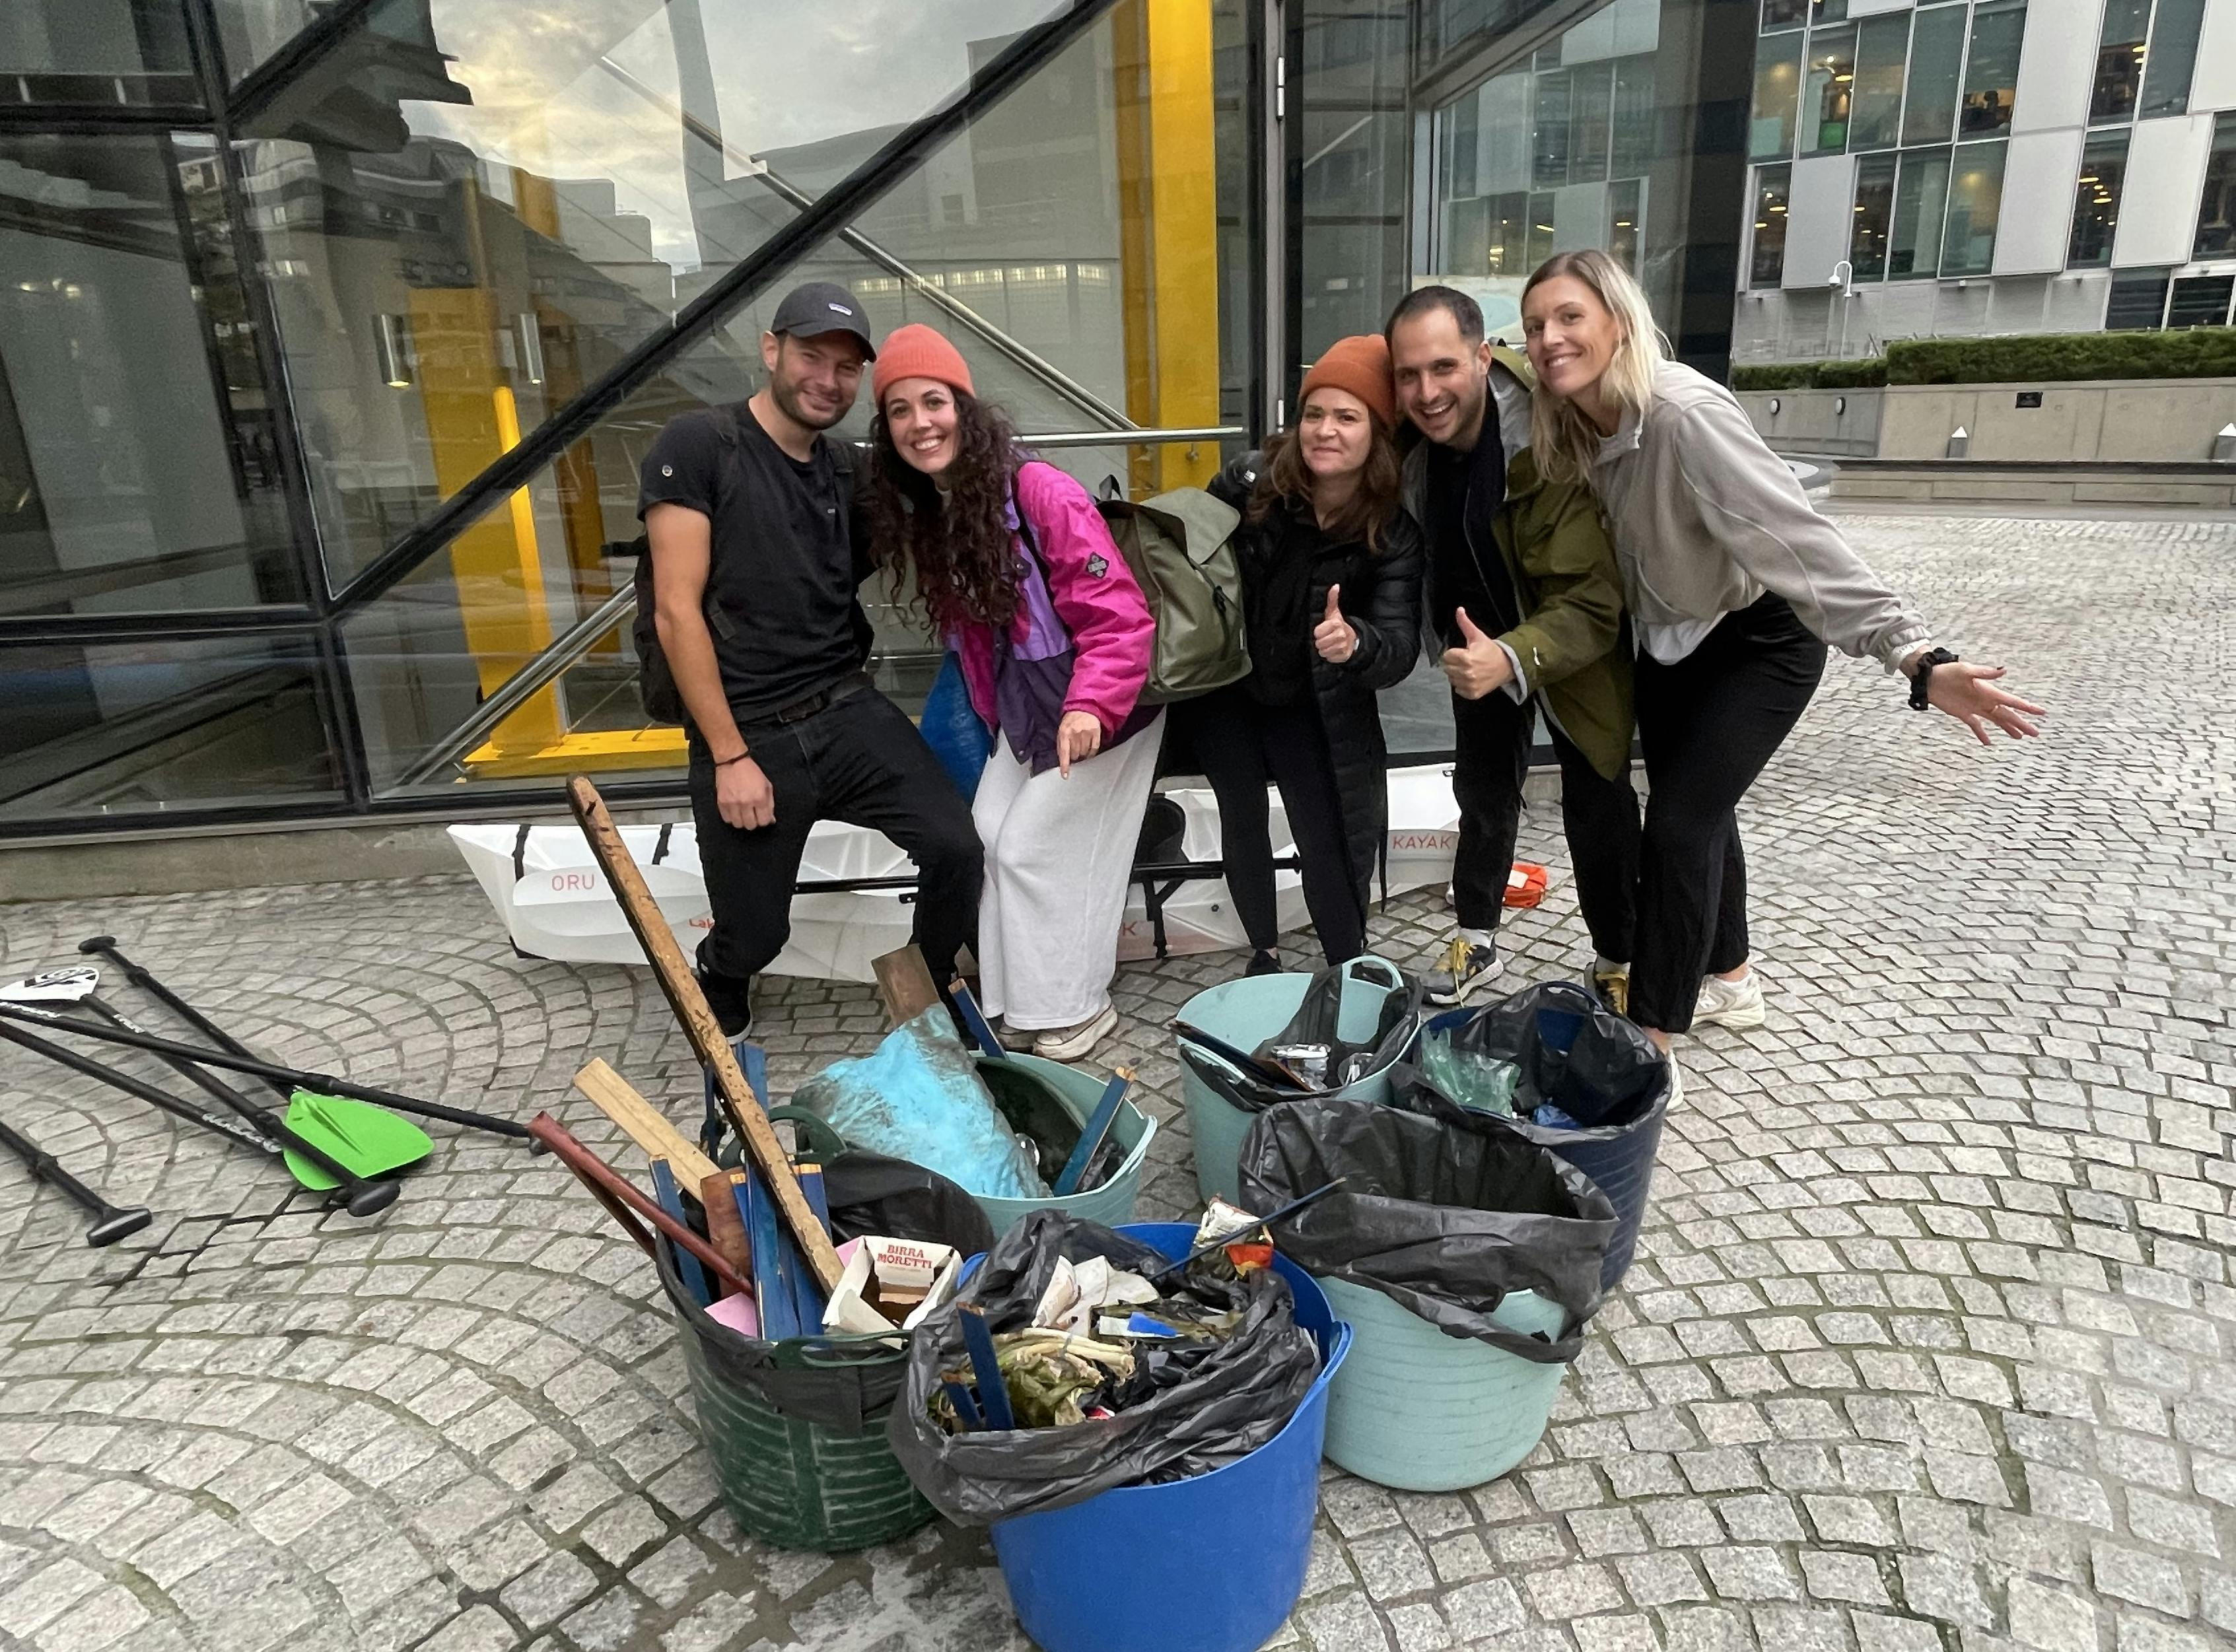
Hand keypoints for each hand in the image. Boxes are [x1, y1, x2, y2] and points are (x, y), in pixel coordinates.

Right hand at [714, 755, 775, 829]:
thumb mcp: (766, 785)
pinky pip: (727, 819)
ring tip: (743, 813)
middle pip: (751, 825)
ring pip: (738, 825)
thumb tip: (771, 820)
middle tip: (752, 814)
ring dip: (742, 821)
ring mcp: (732, 803)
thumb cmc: (751, 772)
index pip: (763, 821)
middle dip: (754, 821)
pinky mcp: (722, 803)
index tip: (762, 816)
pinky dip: (731, 818)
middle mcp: (746, 802)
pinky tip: (735, 811)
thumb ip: (770, 804)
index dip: (764, 820)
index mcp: (759, 798)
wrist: (732, 761)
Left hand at [1055, 711, 1102, 776]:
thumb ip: (1061, 744)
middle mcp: (1076, 733)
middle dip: (1074, 755)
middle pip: (1075, 755)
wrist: (1085, 708)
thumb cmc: (1071, 721)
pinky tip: (1088, 751)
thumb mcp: (1062, 730)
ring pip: (1084, 753)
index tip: (1065, 776)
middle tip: (1075, 749)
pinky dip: (1091, 753)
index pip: (1064, 752)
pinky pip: (1094, 749)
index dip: (1065, 765)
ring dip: (1082, 753)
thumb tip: (1062, 759)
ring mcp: (1087, 733)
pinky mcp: (1096, 733)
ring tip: (1081, 746)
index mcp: (1064, 732)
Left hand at [1312, 584, 1357, 663]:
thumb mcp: (1334, 613)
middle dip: (1320, 642)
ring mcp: (1342, 646)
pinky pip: (1329, 658)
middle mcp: (1340, 635)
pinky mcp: (1343, 656)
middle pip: (1319, 643)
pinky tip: (1333, 650)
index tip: (1323, 631)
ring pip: (1323, 652)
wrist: (1352, 639)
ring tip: (1329, 644)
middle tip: (1326, 638)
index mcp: (1336, 624)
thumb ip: (1332, 599)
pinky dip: (1329, 656)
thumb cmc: (1339, 626)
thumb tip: (1335, 586)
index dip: (1318, 632)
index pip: (1317, 632)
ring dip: (1324, 649)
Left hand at [1439, 607, 1514, 700]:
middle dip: (1454, 664)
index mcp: (1466, 658)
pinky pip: (1458, 690)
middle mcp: (1467, 673)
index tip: (1463, 652)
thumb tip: (1459, 609)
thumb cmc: (1490, 650)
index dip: (1453, 653)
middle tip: (1466, 661)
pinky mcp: (1473, 694)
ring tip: (1469, 670)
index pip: (1446, 656)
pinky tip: (1471, 679)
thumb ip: (1465, 624)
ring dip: (1457, 675)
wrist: (1507, 666)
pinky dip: (1463, 686)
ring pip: (1452, 680)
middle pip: (1447, 668)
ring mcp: (1470, 685)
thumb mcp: (1477, 636)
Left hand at [1923, 660, 2044, 744]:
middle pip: (2007, 715)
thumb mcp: (1967, 670)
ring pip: (1996, 721)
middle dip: (2022, 723)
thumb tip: (2004, 670)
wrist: (1930, 679)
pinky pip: (1976, 726)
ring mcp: (1975, 708)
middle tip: (2035, 733)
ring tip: (2020, 737)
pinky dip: (1981, 734)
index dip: (2027, 707)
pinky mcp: (1963, 714)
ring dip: (2008, 729)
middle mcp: (1985, 701)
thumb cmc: (1949, 671)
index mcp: (1989, 691)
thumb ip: (1985, 672)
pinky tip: (1988, 743)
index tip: (2041, 712)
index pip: (2012, 701)